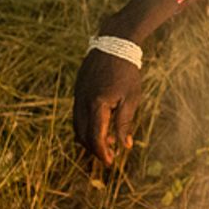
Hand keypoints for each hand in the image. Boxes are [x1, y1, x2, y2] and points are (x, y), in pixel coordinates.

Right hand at [72, 49, 142, 166]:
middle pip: (82, 135)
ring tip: (107, 143)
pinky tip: (101, 126)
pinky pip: (77, 114)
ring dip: (89, 137)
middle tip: (109, 156)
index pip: (95, 137)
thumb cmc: (126, 72)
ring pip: (78, 126)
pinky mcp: (77, 91)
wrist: (113, 45)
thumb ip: (125, 123)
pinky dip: (86, 125)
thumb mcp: (131, 99)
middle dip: (94, 148)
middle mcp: (82, 102)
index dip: (101, 153)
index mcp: (97, 105)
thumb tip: (125, 146)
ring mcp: (77, 96)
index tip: (110, 163)